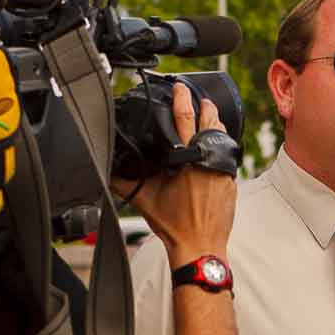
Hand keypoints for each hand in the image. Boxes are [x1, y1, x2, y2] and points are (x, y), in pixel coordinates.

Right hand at [113, 81, 234, 262]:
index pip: (185, 119)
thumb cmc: (174, 226)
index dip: (182, 99)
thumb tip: (104, 168)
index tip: (180, 87)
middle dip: (204, 106)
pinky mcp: (231, 181)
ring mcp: (224, 171)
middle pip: (210, 122)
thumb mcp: (144, 200)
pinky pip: (227, 155)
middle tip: (198, 96)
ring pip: (222, 138)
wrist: (200, 247)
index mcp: (187, 160)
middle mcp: (209, 162)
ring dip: (215, 123)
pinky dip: (220, 145)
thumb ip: (123, 181)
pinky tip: (214, 143)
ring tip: (208, 113)